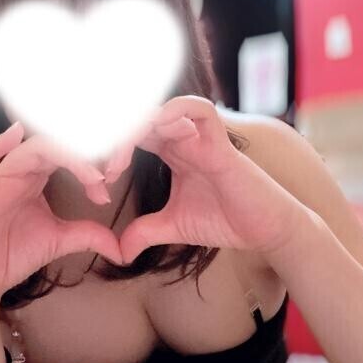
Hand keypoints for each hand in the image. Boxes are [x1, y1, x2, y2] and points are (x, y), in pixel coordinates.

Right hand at [0, 122, 122, 310]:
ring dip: (65, 155)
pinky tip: (14, 135)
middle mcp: (19, 170)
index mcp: (37, 174)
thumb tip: (123, 249)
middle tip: (105, 179)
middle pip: (55, 144)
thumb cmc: (12, 253)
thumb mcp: (60, 240)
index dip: (92, 164)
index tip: (106, 193)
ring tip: (91, 175)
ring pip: (31, 149)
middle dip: (85, 156)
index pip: (68, 151)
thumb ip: (90, 236)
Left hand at [104, 95, 306, 263]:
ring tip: (117, 163)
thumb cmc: (225, 220)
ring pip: (159, 109)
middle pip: (139, 117)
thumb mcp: (173, 227)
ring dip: (133, 130)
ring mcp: (200, 136)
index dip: (108, 150)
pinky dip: (172, 113)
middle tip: (101, 173)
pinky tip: (152, 137)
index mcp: (170, 150)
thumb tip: (118, 253)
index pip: (131, 132)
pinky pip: (198, 110)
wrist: (264, 230)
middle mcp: (182, 137)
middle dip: (112, 140)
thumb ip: (144, 233)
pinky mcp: (220, 143)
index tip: (98, 183)